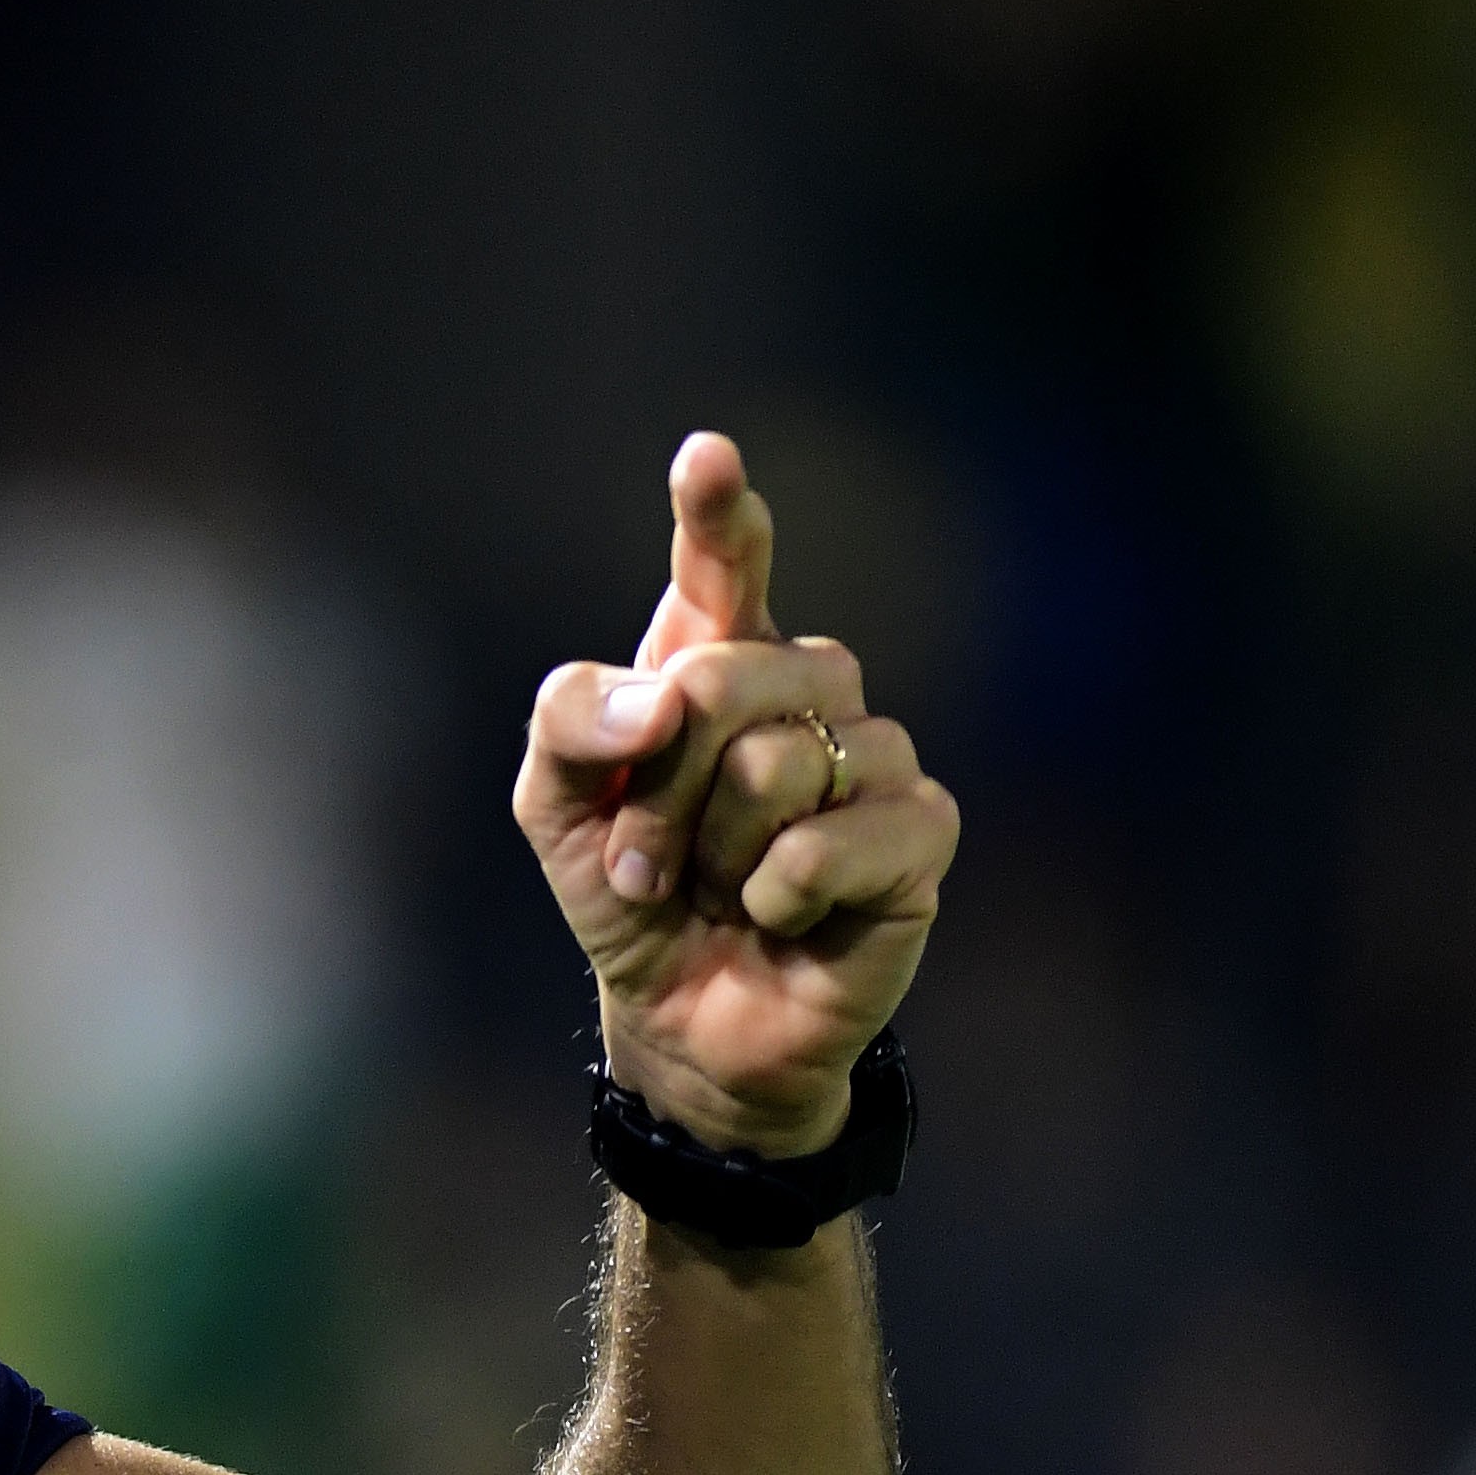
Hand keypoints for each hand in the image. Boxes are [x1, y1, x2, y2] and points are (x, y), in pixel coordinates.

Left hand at [513, 433, 958, 1159]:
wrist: (682, 1017)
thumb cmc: (630, 892)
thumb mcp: (554, 806)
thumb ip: (570, 722)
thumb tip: (663, 696)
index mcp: (716, 656)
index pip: (724, 567)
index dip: (719, 512)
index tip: (705, 458)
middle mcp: (805, 685)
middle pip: (722, 678)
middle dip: (657, 789)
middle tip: (645, 862)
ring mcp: (873, 752)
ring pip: (775, 762)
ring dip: (713, 850)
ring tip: (714, 890)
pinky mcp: (921, 832)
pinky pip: (834, 840)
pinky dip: (778, 892)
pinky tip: (779, 913)